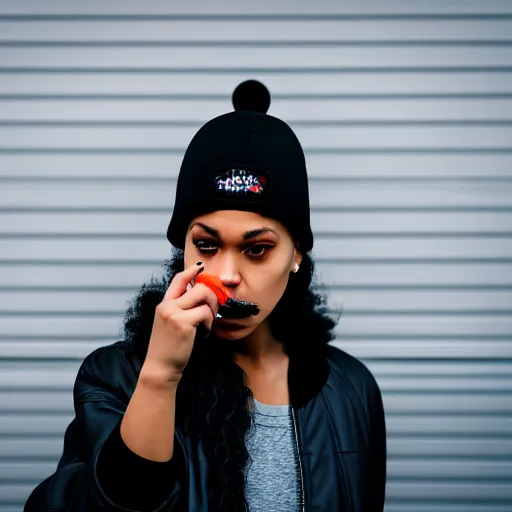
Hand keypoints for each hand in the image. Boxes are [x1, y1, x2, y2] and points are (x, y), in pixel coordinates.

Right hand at [143, 263, 218, 380]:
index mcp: (164, 304)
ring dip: (212, 310)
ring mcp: (173, 313)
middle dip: (213, 296)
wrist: (160, 368)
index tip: (201, 268)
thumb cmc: (169, 349)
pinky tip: (203, 333)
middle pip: (199, 287)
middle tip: (215, 309)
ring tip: (206, 324)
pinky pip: (205, 313)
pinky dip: (209, 323)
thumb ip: (181, 309)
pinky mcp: (182, 322)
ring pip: (204, 296)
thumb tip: (202, 297)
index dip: (191, 271)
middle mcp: (167, 305)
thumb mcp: (171, 324)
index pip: (178, 279)